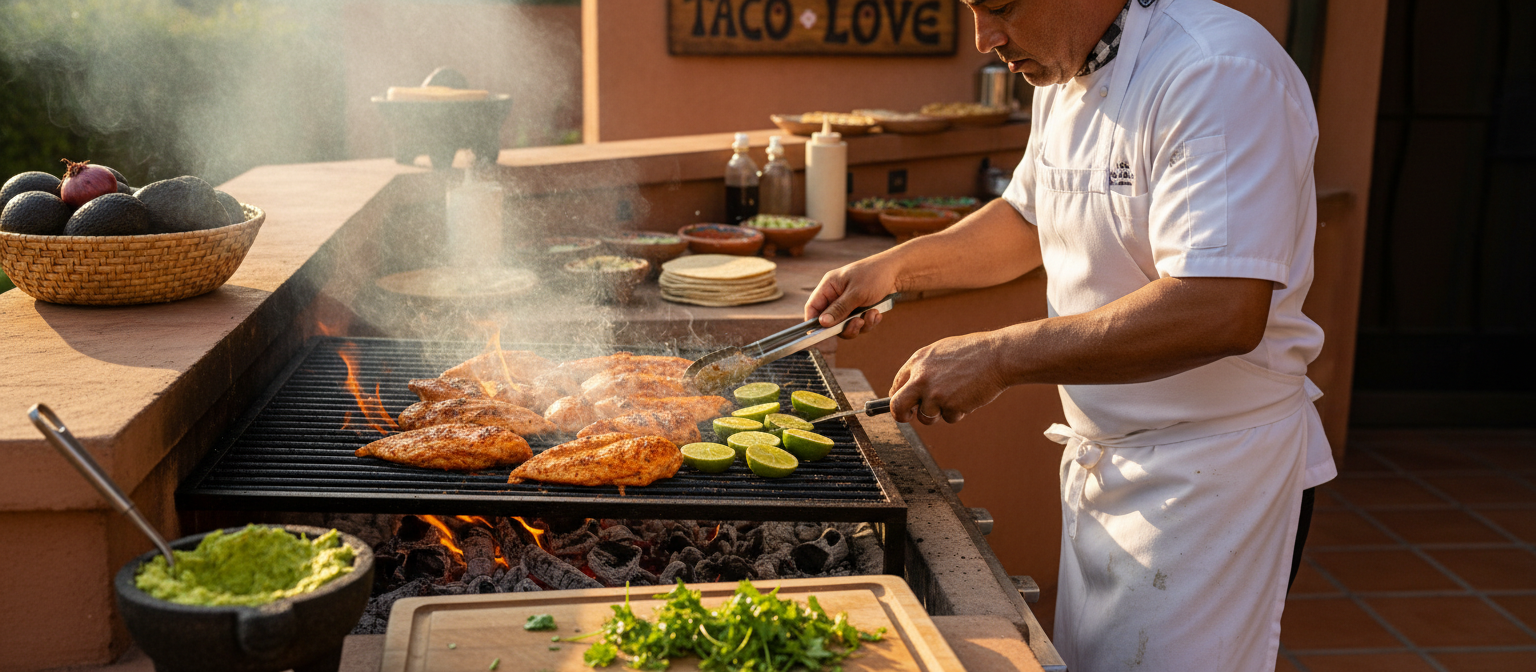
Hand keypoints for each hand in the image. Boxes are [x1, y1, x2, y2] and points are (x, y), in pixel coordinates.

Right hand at [804, 258, 897, 339]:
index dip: (813, 322)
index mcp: (829, 286)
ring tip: (872, 314)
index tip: (821, 333)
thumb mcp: (856, 293)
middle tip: (858, 323)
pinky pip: (859, 324)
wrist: (898, 272)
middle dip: (844, 326)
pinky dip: (869, 322)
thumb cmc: (875, 275)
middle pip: (830, 322)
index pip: (812, 307)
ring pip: (845, 326)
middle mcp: (836, 296)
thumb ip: (839, 309)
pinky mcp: (859, 310)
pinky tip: (877, 313)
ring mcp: (848, 304)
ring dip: (860, 325)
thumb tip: (822, 322)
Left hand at [889, 332, 1009, 424]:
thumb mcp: (941, 351)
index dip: (899, 397)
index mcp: (918, 361)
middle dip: (901, 415)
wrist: (997, 355)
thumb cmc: (973, 352)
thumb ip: (924, 368)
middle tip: (908, 417)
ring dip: (938, 413)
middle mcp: (921, 378)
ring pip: (926, 417)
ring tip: (956, 396)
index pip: (897, 385)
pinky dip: (959, 412)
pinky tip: (968, 395)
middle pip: (897, 406)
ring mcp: (935, 394)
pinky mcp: (950, 406)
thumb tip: (910, 386)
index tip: (904, 404)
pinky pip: (949, 418)